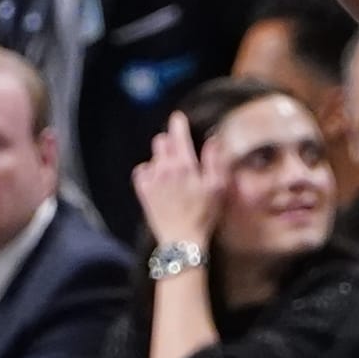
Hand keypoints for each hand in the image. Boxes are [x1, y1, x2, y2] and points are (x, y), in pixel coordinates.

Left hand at [132, 112, 226, 246]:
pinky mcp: (142, 191)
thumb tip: (213, 139)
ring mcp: (151, 180)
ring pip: (153, 157)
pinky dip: (149, 171)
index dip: (178, 123)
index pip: (177, 134)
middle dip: (170, 141)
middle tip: (181, 150)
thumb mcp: (217, 187)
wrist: (181, 240)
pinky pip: (141, 171)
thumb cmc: (203, 214)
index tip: (178, 117)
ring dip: (161, 158)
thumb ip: (215, 161)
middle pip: (161, 141)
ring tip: (172, 170)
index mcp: (184, 165)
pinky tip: (158, 179)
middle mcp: (164, 169)